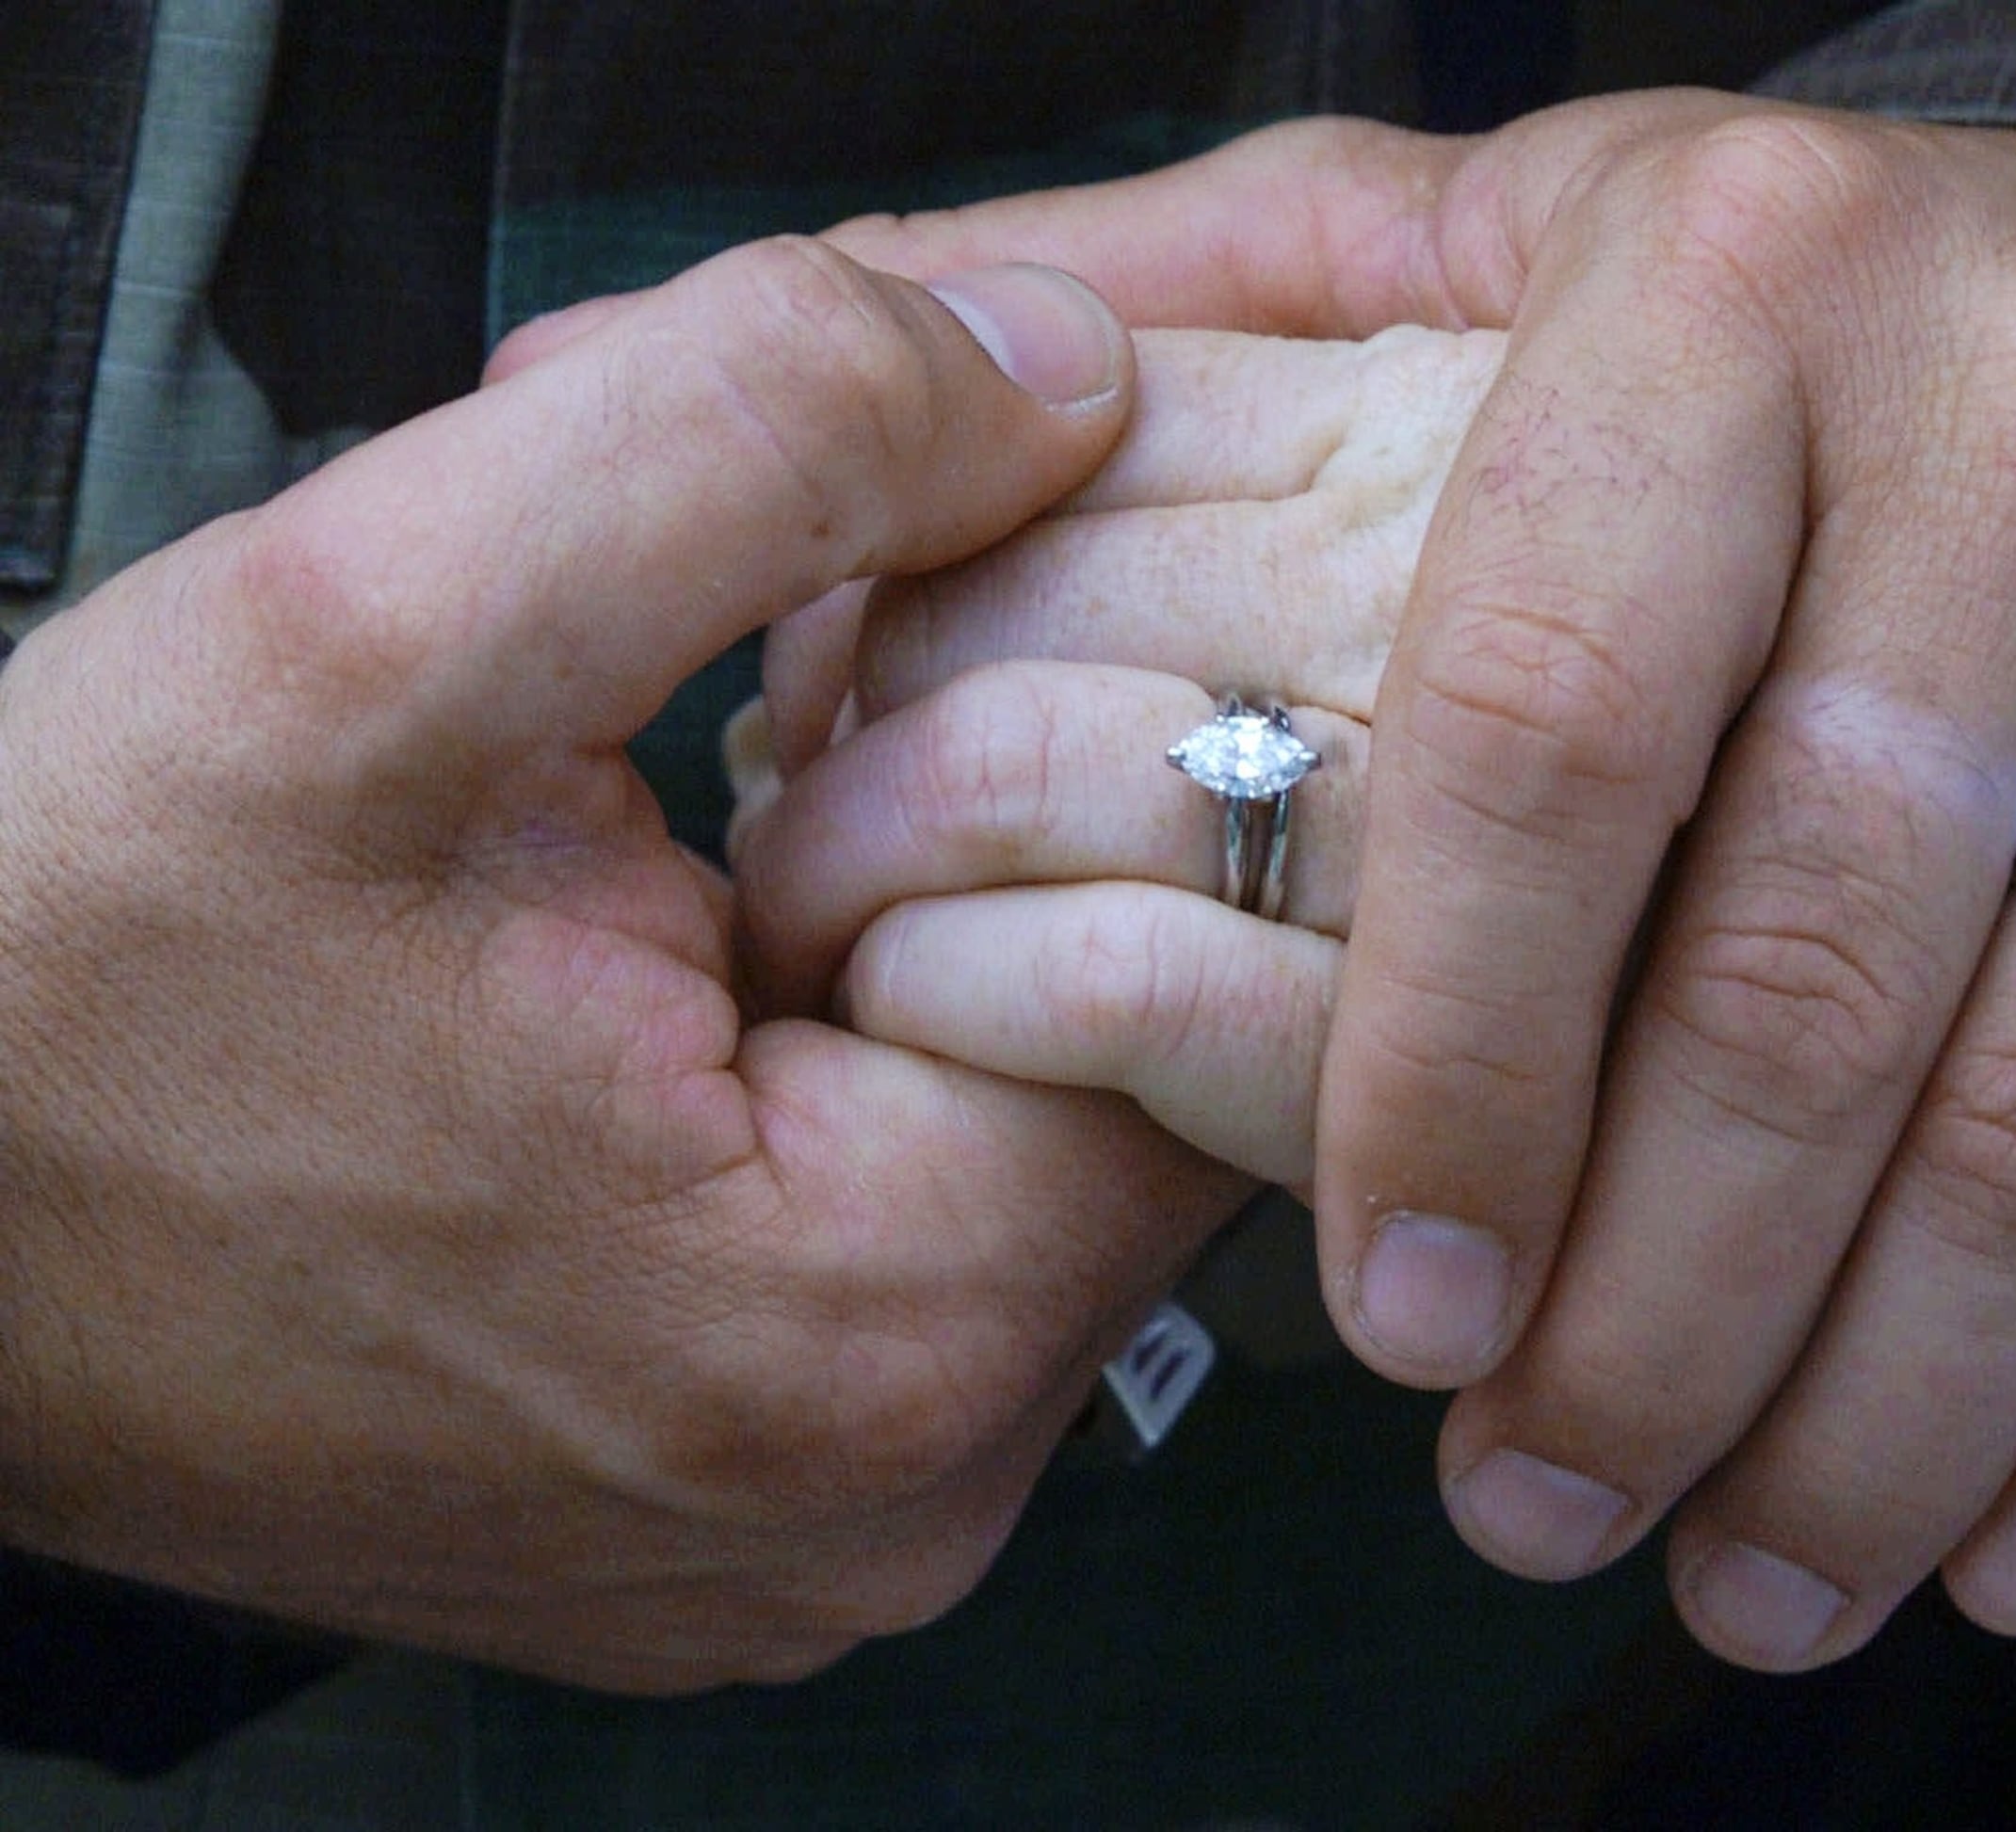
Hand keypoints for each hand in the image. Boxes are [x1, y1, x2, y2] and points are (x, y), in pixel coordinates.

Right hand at [0, 247, 1255, 1690]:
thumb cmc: (57, 988)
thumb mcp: (375, 625)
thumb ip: (758, 441)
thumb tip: (1059, 378)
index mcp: (878, 1328)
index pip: (1206, 975)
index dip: (1052, 762)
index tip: (826, 700)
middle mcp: (895, 1490)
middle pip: (1115, 1068)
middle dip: (963, 848)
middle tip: (727, 753)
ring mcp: (820, 1526)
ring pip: (1007, 1143)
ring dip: (884, 957)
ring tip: (663, 879)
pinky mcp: (747, 1512)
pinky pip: (898, 1245)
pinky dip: (823, 1086)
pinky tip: (658, 1007)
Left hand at [823, 102, 2015, 1663]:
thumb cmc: (1768, 351)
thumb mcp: (1504, 249)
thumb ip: (1242, 314)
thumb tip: (935, 421)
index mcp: (1733, 289)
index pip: (1543, 738)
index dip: (1448, 1070)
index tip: (1402, 1318)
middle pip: (1808, 975)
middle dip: (1656, 1315)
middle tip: (1537, 1503)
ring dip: (1884, 1413)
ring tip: (1750, 1577)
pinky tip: (2011, 1535)